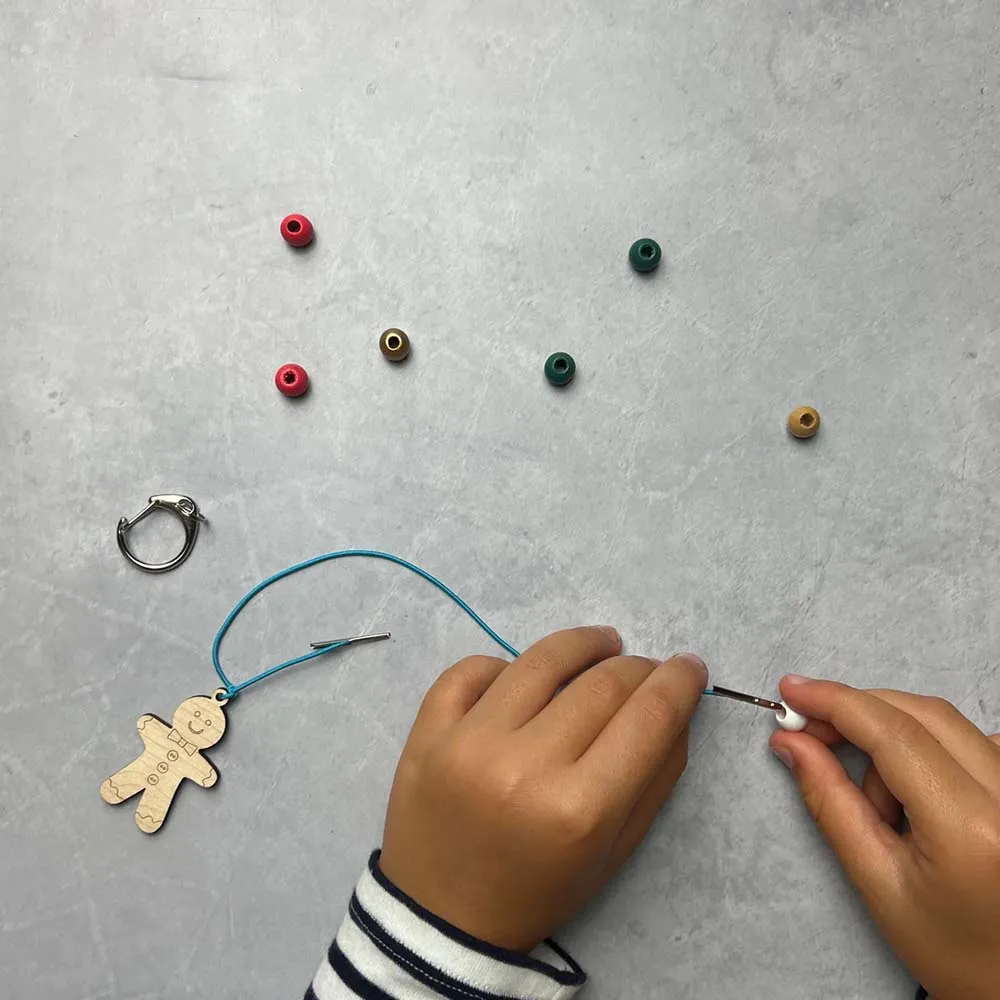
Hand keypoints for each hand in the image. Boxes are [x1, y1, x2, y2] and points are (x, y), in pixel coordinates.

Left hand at [379, 626, 707, 951]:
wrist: (441, 920)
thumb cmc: (538, 890)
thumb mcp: (613, 852)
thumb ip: (654, 779)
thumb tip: (676, 706)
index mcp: (579, 811)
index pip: (648, 718)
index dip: (678, 683)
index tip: (689, 667)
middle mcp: (524, 767)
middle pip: (601, 684)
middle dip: (637, 668)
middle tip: (646, 668)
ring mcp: (468, 743)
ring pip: (540, 661)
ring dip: (583, 644)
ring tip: (602, 643)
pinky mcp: (427, 732)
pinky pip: (471, 670)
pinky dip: (504, 665)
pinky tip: (524, 675)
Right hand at [770, 676, 999, 999]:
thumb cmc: (955, 951)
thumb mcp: (878, 882)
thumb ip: (830, 802)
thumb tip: (792, 743)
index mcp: (971, 828)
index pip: (894, 733)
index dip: (836, 702)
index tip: (792, 690)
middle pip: (921, 713)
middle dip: (857, 714)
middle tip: (810, 733)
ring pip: (944, 723)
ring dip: (896, 743)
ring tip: (883, 806)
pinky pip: (970, 739)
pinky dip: (929, 751)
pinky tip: (918, 797)